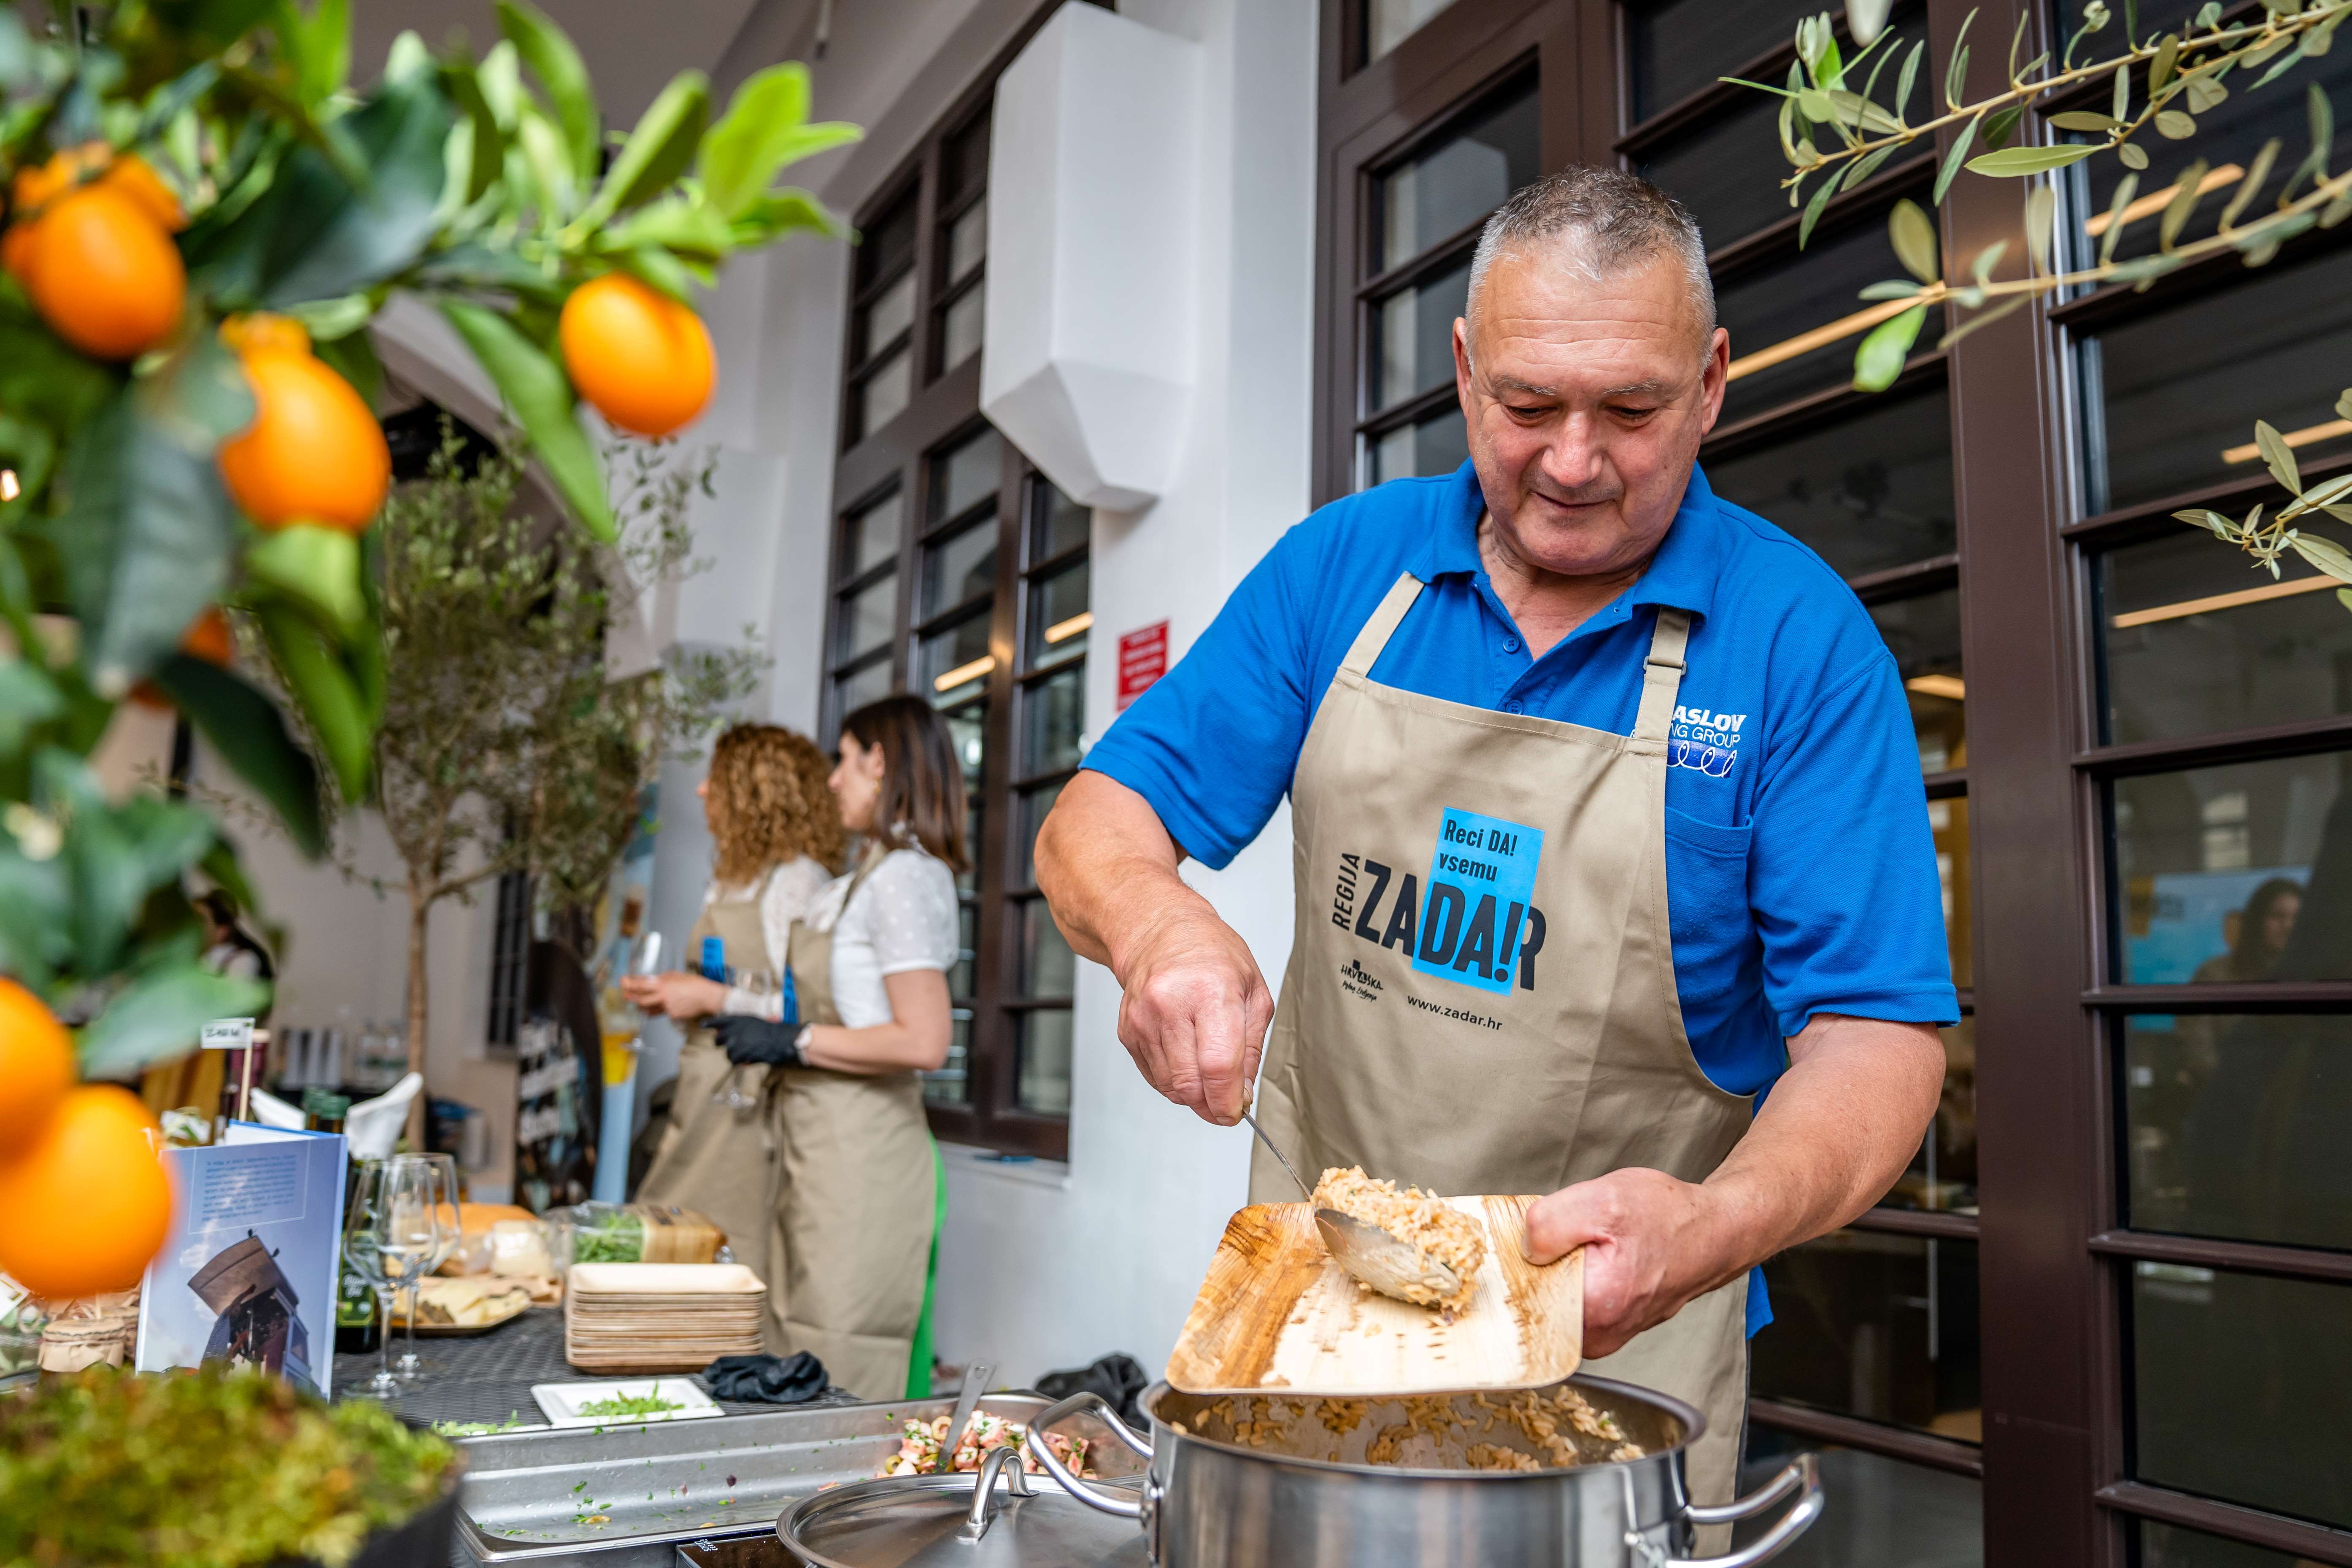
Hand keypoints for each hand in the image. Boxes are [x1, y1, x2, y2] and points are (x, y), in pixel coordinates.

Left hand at [620, 970, 727, 1019]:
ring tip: (642, 1002)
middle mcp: (663, 997)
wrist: (707, 996)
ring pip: (650, 1009)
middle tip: (627, 995)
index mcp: (664, 984)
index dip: (630, 983)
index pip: (642, 984)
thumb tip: (653, 980)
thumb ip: (663, 979)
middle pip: (641, 1000)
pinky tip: (672, 1004)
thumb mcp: (677, 975)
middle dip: (632, 997)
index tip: (623, 981)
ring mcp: (667, 1008)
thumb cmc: (695, 984)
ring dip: (643, 1005)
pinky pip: (663, 1012)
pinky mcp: (672, 1015)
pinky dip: (664, 1008)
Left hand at [714, 1015, 804, 1066]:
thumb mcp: (753, 1022)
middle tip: (730, 1047)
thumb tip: (723, 1033)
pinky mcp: (740, 1053)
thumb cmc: (771, 1031)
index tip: (703, 1026)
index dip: (709, 1024)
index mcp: (737, 1019)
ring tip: (746, 1054)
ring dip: (734, 1055)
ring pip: (727, 1053)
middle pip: (717, 1040)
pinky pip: (734, 1061)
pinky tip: (748, 1060)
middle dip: (721, 1044)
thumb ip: (738, 1026)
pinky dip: (740, 1062)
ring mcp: (736, 1042)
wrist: (782, 1039)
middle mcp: (733, 1029)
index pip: (717, 1021)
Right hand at [1111, 904, 1273, 1124]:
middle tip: (1226, 1102)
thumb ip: (1250, 1048)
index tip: (1236, 1111)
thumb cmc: (1212, 955)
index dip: (1228, 1101)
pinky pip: (1154, 1077)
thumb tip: (1243, 1094)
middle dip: (1212, 1105)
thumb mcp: (1253, 992)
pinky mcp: (1127, 1031)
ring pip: (1171, 1086)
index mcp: (1210, 991)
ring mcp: (1143, 1019)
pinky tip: (1185, 1056)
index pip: (1217, 1066)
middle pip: (1191, 1084)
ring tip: (1207, 1070)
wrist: (1160, 931)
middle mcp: (1171, 1004)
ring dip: (1193, 1093)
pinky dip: (1174, 1079)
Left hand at [1522, 1168, 1739, 1358]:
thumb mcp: (1602, 1199)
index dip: (1513, 1264)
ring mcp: (1605, 1336)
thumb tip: (1523, 1247)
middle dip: (1536, 1266)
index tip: (1526, 1242)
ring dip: (1555, 1271)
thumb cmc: (1668, 1217)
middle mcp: (1599, 1335)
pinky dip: (1571, 1277)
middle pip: (1533, 1301)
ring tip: (1584, 1244)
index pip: (1520, 1297)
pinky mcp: (1609, 1327)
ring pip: (1551, 1301)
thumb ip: (1550, 1223)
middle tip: (1561, 1236)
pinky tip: (1591, 1256)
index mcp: (1595, 1307)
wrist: (1713, 1233)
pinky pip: (1570, 1304)